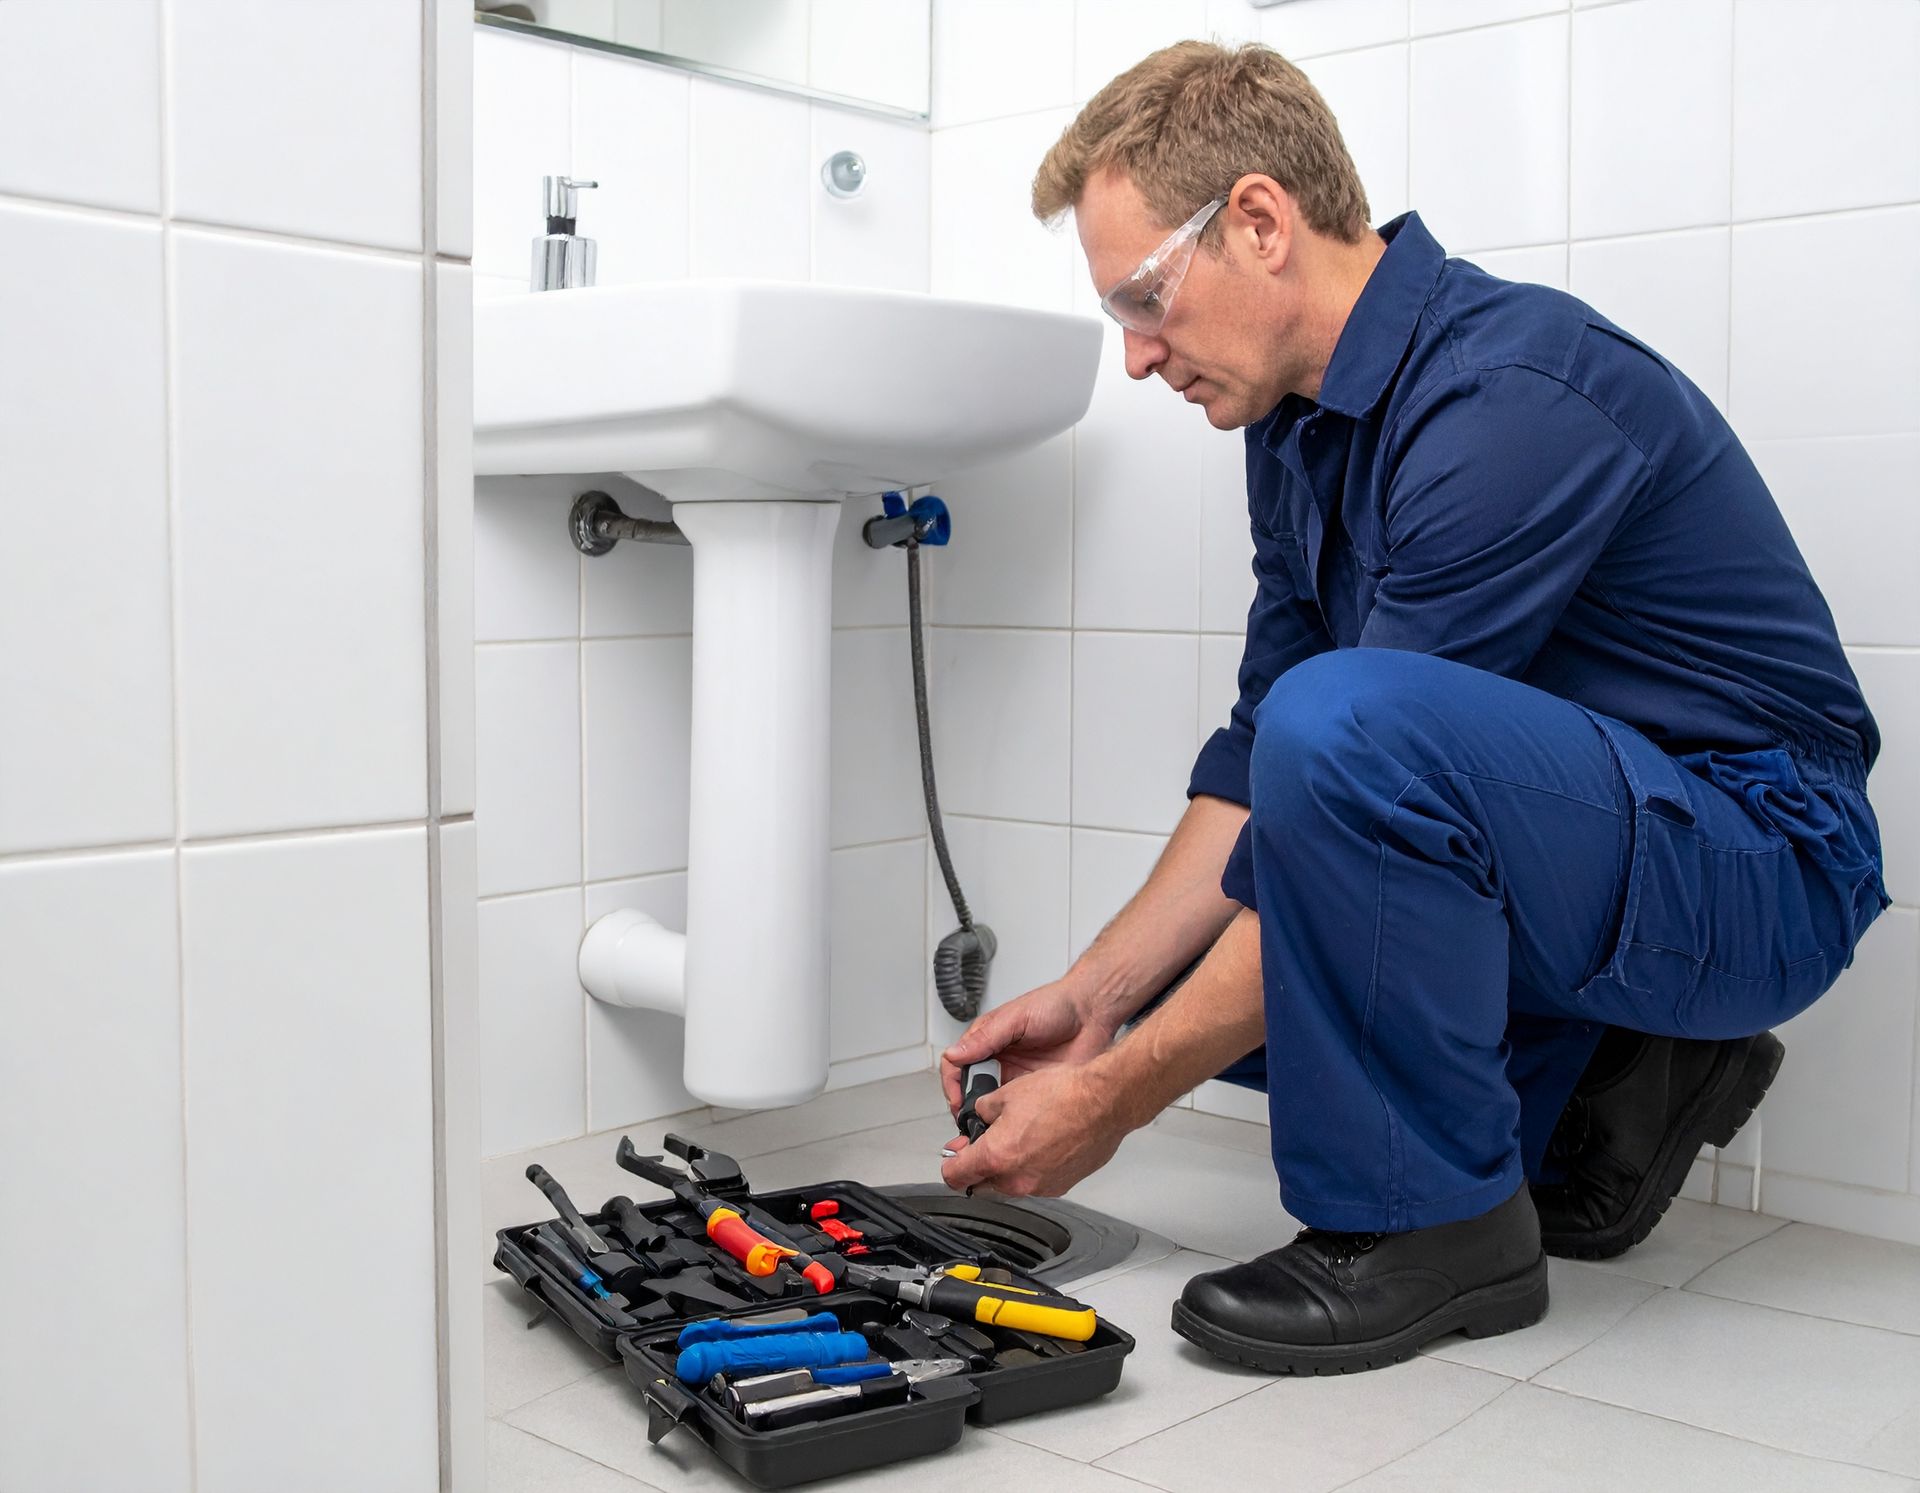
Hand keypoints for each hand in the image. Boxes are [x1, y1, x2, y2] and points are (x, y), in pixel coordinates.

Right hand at [939, 979, 1118, 1115]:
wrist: (1093, 1014)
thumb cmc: (1056, 1005)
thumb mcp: (1016, 1018)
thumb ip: (985, 1038)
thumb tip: (954, 1053)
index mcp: (987, 1041)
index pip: (957, 1066)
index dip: (952, 1085)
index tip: (957, 1101)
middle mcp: (999, 1061)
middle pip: (971, 1090)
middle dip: (966, 1107)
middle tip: (971, 1121)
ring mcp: (1017, 1078)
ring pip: (992, 1104)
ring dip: (988, 1117)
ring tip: (989, 1129)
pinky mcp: (1036, 1091)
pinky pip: (1018, 1110)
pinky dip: (1013, 1120)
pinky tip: (1014, 1126)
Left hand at [940, 1061, 1132, 1196]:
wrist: (1104, 1102)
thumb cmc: (1063, 1095)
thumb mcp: (1007, 1093)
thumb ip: (983, 1110)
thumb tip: (980, 1116)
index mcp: (996, 1157)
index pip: (955, 1177)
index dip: (951, 1164)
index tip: (954, 1156)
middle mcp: (1017, 1179)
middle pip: (982, 1183)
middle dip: (980, 1164)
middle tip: (987, 1140)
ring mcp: (1041, 1186)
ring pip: (1011, 1182)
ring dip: (1009, 1165)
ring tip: (1023, 1134)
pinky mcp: (1062, 1185)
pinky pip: (1036, 1180)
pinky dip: (1034, 1166)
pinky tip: (1044, 1141)